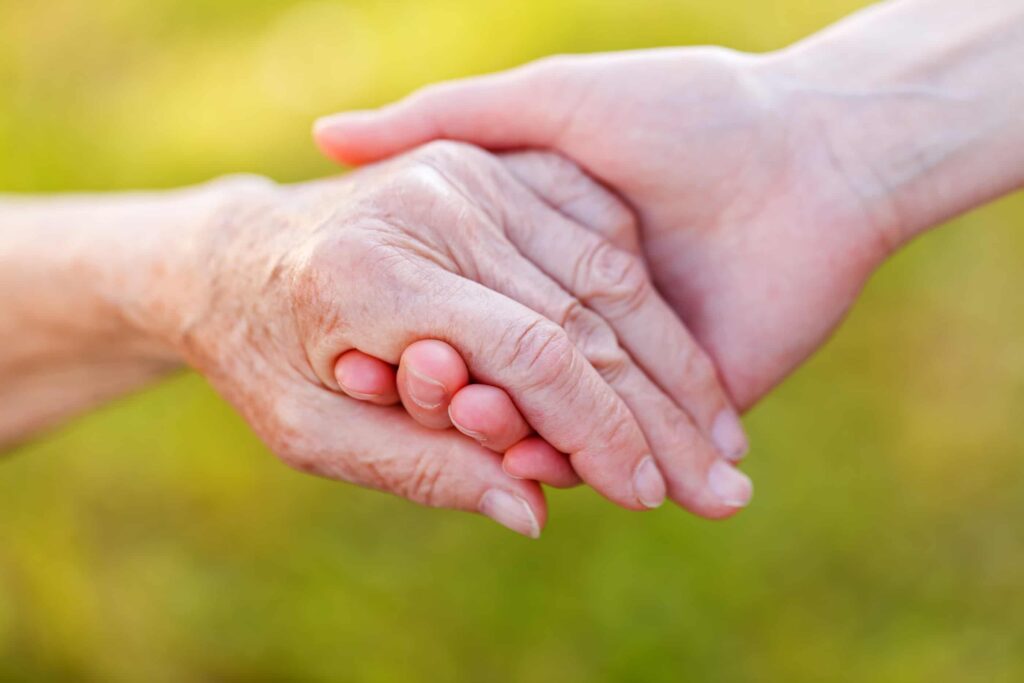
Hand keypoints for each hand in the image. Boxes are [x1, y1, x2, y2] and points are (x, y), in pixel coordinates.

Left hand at [154, 142, 748, 535]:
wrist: (237, 257)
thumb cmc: (264, 355)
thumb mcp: (311, 433)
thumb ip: (420, 469)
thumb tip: (534, 509)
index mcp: (374, 272)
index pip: (530, 354)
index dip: (599, 432)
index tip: (648, 494)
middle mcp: (434, 203)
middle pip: (582, 316)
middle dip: (659, 412)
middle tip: (720, 488)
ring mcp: (470, 173)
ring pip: (605, 272)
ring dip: (671, 360)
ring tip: (721, 435)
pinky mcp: (495, 164)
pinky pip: (596, 230)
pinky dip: (645, 299)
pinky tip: (684, 362)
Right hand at [312, 47, 903, 410]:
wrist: (812, 149)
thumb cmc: (681, 112)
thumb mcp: (552, 105)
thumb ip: (446, 119)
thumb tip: (323, 136)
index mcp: (543, 251)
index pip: (459, 311)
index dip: (410, 332)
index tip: (356, 350)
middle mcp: (582, 312)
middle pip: (497, 372)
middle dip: (448, 389)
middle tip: (390, 390)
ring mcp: (634, 363)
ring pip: (549, 417)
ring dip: (501, 428)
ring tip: (466, 422)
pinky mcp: (687, 403)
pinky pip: (618, 446)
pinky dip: (570, 456)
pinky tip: (529, 458)